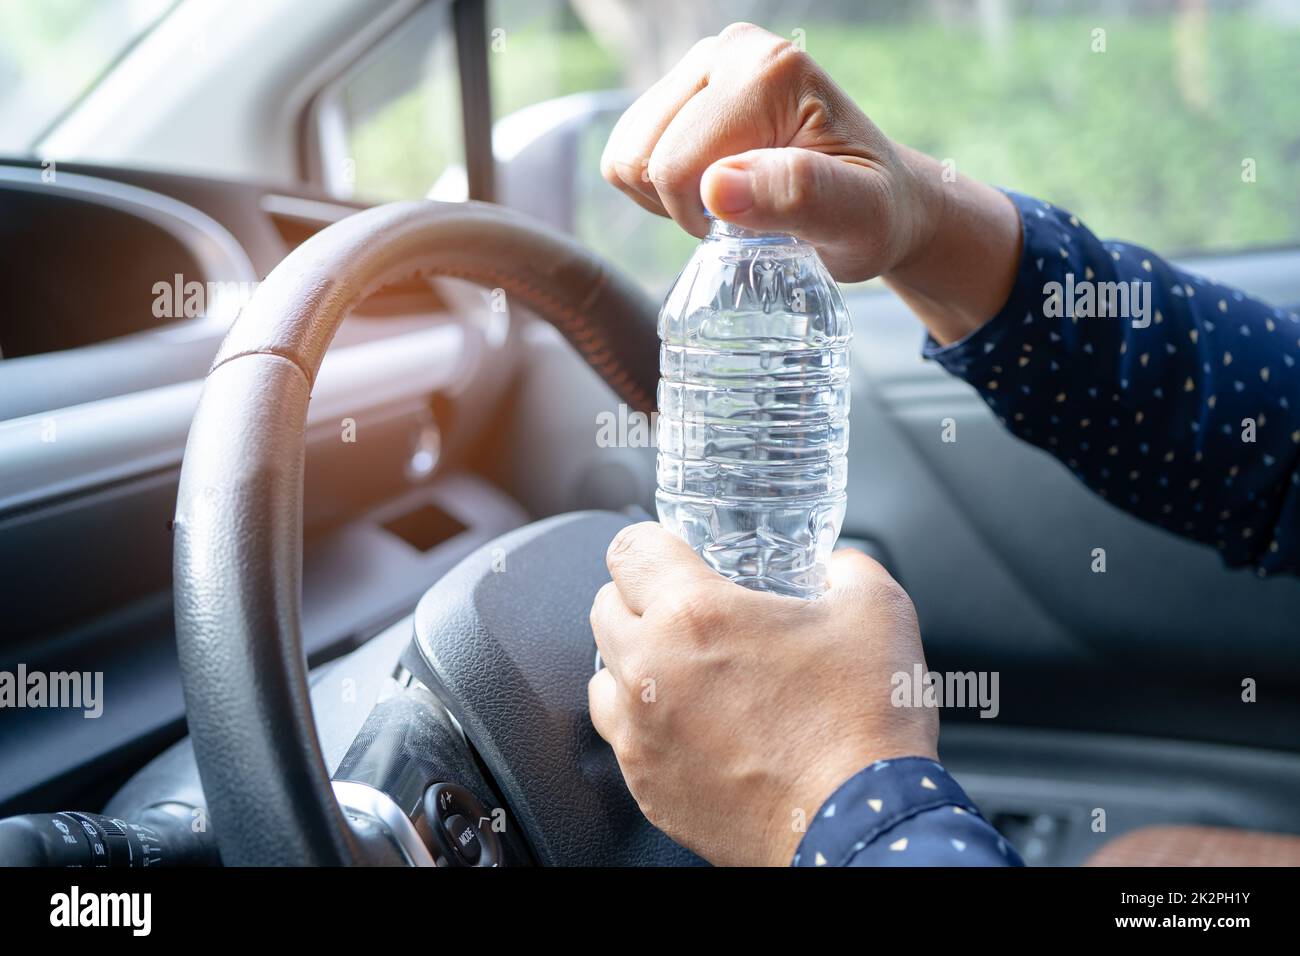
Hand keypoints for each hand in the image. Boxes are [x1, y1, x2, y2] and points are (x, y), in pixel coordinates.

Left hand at [587, 522, 937, 866]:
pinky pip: (623, 737)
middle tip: (690, 610)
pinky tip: (694, 723)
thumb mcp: (877, 609)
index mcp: (694, 614)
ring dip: (635, 662)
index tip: (674, 553)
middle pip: (605, 607)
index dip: (654, 543)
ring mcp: (641, 735)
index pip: (629, 549)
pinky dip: (646, 722)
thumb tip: (833, 564)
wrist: (859, 829)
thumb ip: (846, 567)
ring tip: (686, 669)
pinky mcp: (647, 787)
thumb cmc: (864, 723)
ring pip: (603, 675)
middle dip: (642, 598)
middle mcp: (650, 671)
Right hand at [600, 21, 1021, 341]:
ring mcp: (704, 63)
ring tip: (729, 204)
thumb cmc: (873, 214)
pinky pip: (629, 150)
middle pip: (642, 155)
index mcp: (769, 71)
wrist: (882, 200)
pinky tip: (710, 190)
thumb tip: (718, 186)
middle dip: (682, 205)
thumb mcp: (855, 219)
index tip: (756, 227)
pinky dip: (657, 186)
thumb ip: (797, 196)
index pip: (677, 164)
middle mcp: (729, 50)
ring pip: (627, 153)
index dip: (701, 217)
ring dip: (666, 198)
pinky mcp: (686, 85)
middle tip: (745, 217)